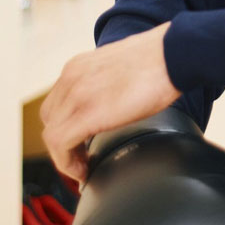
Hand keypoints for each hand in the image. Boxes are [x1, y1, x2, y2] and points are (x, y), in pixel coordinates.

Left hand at [40, 21, 177, 183]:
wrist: (174, 53)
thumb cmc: (160, 60)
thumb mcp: (121, 69)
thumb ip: (107, 84)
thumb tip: (113, 103)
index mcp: (79, 66)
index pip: (58, 103)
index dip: (66, 126)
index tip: (81, 141)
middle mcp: (71, 77)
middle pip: (51, 119)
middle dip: (64, 142)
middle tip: (83, 157)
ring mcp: (76, 94)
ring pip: (52, 135)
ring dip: (65, 156)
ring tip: (84, 167)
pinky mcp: (86, 113)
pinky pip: (60, 145)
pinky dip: (68, 163)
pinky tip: (84, 171)